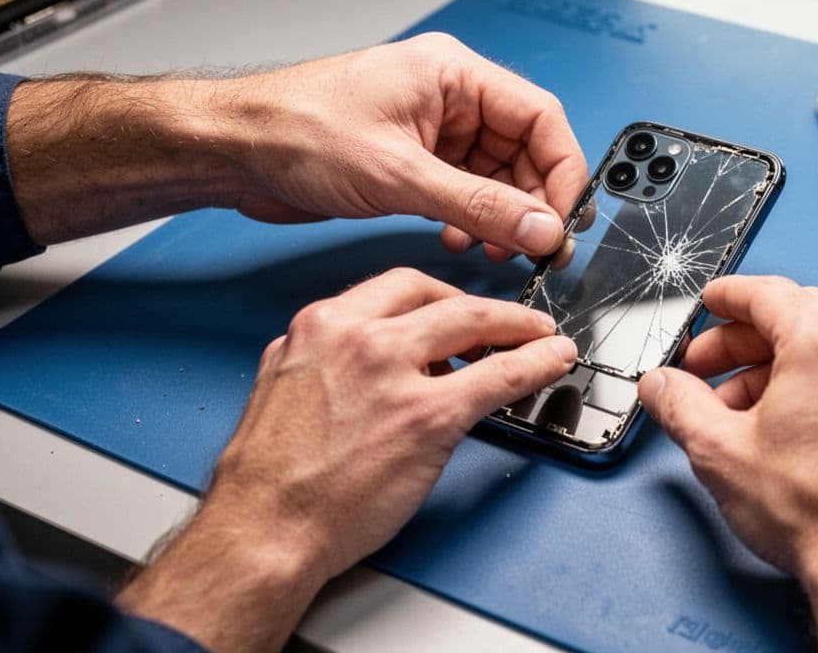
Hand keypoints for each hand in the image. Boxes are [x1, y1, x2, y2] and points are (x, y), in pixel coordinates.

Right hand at [118, 268, 576, 650]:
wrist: (264, 530)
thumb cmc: (268, 478)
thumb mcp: (283, 384)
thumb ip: (323, 356)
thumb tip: (360, 354)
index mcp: (321, 326)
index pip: (399, 288)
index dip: (442, 297)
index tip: (460, 309)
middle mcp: (357, 337)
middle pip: (443, 297)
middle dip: (485, 307)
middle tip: (511, 322)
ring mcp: (396, 373)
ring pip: (477, 322)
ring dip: (519, 325)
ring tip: (539, 337)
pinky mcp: (429, 416)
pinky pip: (499, 377)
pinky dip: (536, 363)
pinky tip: (552, 361)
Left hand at [227, 34, 586, 260]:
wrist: (233, 151)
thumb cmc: (295, 130)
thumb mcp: (400, 174)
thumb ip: (479, 205)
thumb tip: (540, 227)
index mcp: (454, 75)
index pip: (540, 118)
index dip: (561, 171)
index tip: (564, 219)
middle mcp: (450, 99)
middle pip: (525, 151)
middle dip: (533, 204)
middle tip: (539, 248)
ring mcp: (433, 132)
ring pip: (498, 179)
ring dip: (503, 220)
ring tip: (497, 252)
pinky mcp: (414, 163)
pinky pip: (466, 194)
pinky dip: (473, 223)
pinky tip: (461, 243)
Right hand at [637, 276, 817, 652]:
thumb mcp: (720, 453)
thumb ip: (679, 405)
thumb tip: (662, 387)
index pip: (767, 292)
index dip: (728, 298)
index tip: (713, 303)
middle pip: (804, 319)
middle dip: (750, 344)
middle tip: (713, 371)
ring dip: (792, 373)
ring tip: (754, 415)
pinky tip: (811, 435)